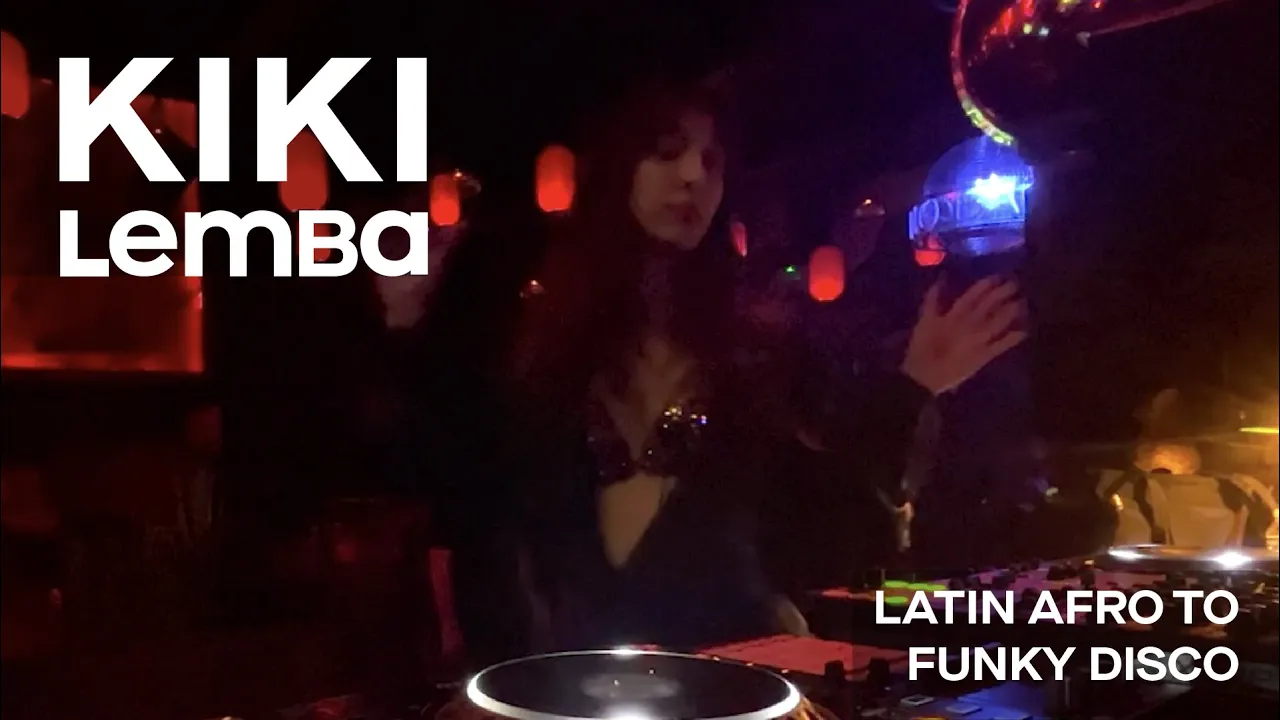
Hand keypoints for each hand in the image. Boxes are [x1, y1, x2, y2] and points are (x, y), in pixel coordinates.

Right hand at [901, 277, 1026, 394]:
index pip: (974, 294)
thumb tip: (941, 278)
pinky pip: (1003, 344)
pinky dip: (1014, 337)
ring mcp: (981, 339)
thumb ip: (933, 299)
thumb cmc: (922, 347)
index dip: (987, 284)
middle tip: (1015, 284)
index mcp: (955, 314)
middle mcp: (972, 323)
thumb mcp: (924, 320)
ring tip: (1021, 302)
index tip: (998, 277)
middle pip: (991, 304)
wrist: (925, 376)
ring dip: (1012, 310)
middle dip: (1004, 293)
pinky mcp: (985, 355)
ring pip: (1000, 321)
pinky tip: (1024, 330)